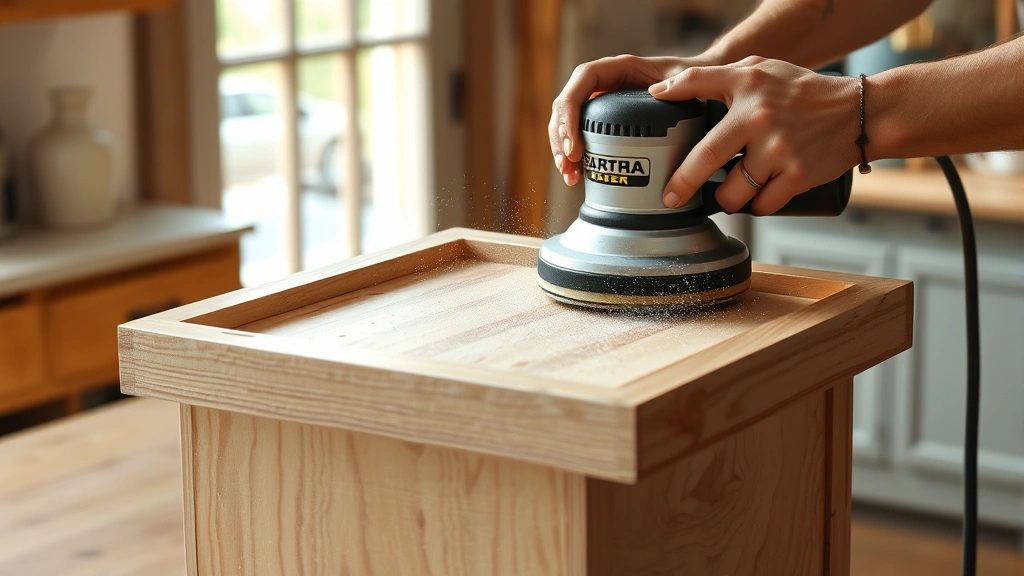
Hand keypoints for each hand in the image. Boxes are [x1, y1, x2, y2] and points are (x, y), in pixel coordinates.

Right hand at [548, 54, 720, 186]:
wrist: (702, 85)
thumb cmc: (693, 78)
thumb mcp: (687, 78)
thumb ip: (678, 84)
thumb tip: (657, 93)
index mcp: (619, 68)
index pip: (583, 81)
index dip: (571, 112)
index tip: (574, 144)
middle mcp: (605, 84)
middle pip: (567, 105)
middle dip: (561, 138)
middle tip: (568, 167)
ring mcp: (602, 103)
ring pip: (568, 122)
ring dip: (563, 150)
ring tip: (570, 176)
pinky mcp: (605, 122)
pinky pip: (580, 134)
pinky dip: (575, 155)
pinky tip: (576, 175)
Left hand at [650, 56, 860, 214]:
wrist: (859, 113)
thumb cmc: (804, 93)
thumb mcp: (762, 71)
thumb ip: (717, 77)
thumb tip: (663, 89)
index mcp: (748, 85)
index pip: (697, 83)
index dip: (669, 96)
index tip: (649, 118)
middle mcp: (759, 116)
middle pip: (705, 159)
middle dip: (682, 184)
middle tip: (671, 198)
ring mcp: (779, 149)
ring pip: (733, 192)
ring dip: (725, 200)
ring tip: (727, 195)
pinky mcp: (798, 175)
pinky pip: (762, 205)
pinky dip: (757, 207)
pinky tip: (758, 198)